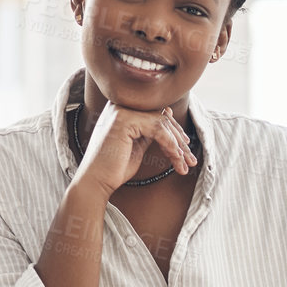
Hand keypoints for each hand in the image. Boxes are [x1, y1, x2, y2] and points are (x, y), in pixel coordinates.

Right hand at [74, 100, 196, 196]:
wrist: (95, 182)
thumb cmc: (114, 168)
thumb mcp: (137, 145)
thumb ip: (150, 130)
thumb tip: (168, 115)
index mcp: (121, 108)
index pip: (156, 113)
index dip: (173, 130)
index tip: (185, 148)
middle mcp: (120, 105)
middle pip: (161, 116)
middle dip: (179, 140)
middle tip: (191, 159)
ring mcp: (121, 110)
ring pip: (162, 123)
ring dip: (178, 146)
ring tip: (185, 164)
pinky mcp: (124, 120)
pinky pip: (157, 129)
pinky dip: (170, 145)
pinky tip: (175, 160)